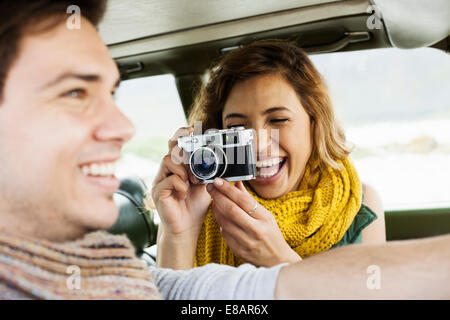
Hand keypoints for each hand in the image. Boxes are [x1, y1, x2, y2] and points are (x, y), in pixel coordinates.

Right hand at [151, 127, 210, 267]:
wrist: (186, 229)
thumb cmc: (194, 207)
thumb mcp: (205, 186)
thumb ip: (208, 172)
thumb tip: (221, 161)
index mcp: (179, 166)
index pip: (177, 145)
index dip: (182, 134)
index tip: (192, 129)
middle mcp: (167, 171)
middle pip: (171, 148)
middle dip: (182, 146)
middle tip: (192, 149)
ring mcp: (160, 180)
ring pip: (168, 160)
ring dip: (183, 168)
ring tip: (193, 180)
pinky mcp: (158, 192)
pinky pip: (168, 180)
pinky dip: (180, 183)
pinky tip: (184, 192)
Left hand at [206, 178, 301, 266]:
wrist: (276, 260)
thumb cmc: (271, 235)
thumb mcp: (266, 215)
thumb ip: (249, 200)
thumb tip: (236, 184)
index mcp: (264, 218)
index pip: (243, 200)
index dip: (228, 189)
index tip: (218, 181)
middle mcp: (255, 230)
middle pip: (230, 210)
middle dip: (217, 196)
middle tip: (210, 187)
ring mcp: (246, 242)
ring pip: (224, 222)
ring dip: (216, 209)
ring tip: (214, 201)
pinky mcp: (238, 251)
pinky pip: (224, 233)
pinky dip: (221, 223)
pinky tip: (221, 218)